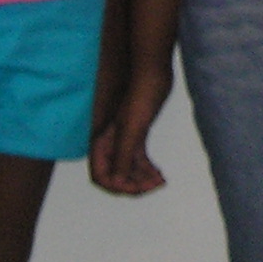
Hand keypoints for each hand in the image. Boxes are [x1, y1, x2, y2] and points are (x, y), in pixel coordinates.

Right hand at [88, 60, 172, 195]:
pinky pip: (139, 160)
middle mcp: (110, 144)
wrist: (153, 73)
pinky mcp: (137, 135)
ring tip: (160, 181)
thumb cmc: (141, 97)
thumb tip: (118, 182)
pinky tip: (160, 174)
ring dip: (142, 179)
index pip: (102, 176)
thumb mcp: (132, 130)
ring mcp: (124, 140)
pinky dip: (148, 169)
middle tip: (155, 185)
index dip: (118, 186)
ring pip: (129, 169)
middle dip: (133, 185)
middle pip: (116, 176)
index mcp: (103, 143)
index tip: (139, 188)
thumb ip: (123, 156)